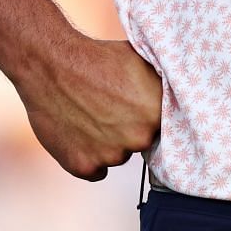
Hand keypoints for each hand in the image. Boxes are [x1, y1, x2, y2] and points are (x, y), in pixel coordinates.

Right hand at [15, 35, 163, 180]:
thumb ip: (161, 89)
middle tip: (110, 111)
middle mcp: (139, 138)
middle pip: (140, 143)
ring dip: (108, 145)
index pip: (164, 128)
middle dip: (129, 131)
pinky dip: (87, 158)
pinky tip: (79, 134)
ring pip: (117, 157)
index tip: (135, 109)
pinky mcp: (83, 166)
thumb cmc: (98, 58)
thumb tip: (179, 95)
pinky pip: (95, 171)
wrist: (51, 64)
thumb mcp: (143, 64)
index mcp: (158, 113)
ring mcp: (111, 155)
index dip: (147, 118)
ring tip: (89, 116)